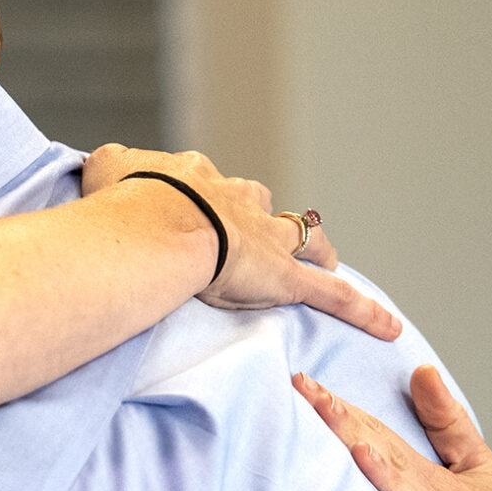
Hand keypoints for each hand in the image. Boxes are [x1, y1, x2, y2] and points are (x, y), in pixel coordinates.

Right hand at [79, 145, 400, 340]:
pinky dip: (362, 311)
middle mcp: (240, 201)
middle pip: (263, 205)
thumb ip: (111, 166)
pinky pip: (331, 296)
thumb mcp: (107, 169)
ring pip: (304, 238)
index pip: (211, 185)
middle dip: (266, 219)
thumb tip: (103, 163)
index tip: (201, 209)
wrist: (156, 225)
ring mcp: (267, 239)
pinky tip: (387, 327)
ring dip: (316, 250)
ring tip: (328, 261)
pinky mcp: (286, 279)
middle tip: (266, 235)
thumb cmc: (126, 202)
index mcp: (199, 179)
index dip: (209, 198)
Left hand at [292, 367, 491, 490]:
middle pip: (391, 461)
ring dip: (387, 478)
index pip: (383, 438)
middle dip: (351, 430)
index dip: (344, 412)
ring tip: (357, 450)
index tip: (303, 384)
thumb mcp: (480, 472)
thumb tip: (420, 369)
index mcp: (436, 480)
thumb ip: (447, 423)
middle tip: (312, 398)